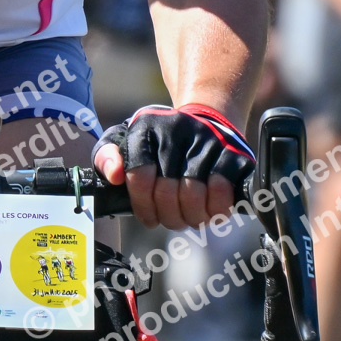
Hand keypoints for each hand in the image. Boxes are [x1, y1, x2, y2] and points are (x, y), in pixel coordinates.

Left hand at [94, 102, 253, 229]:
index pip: (138, 176)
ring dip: (191, 218)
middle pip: (166, 192)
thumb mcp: (125, 142)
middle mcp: (176, 129)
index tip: (149, 217)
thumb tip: (114, 175)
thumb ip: (106, 157)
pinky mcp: (234, 152)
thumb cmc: (160, 143)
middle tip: (171, 220)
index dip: (143, 205)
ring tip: (189, 218)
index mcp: (145, 127)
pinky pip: (222, 193)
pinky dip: (215, 210)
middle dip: (168, 216)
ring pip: (193, 196)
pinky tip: (209, 210)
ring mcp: (206, 140)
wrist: (207, 120)